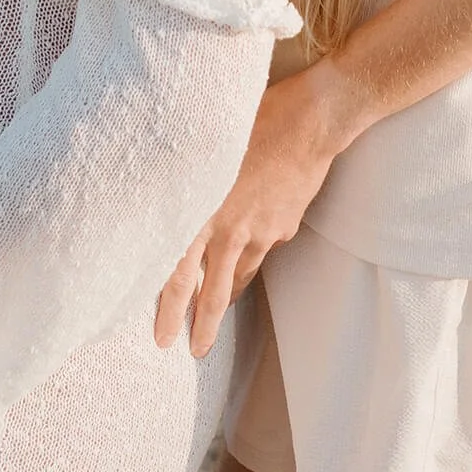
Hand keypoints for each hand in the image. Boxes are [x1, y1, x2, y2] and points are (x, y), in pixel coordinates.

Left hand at [155, 59, 364, 357]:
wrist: (310, 121)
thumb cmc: (252, 120)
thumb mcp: (206, 149)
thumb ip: (187, 183)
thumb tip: (161, 198)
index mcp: (204, 212)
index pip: (178, 275)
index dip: (169, 311)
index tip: (162, 339)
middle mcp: (231, 229)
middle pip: (213, 291)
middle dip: (202, 326)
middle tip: (194, 352)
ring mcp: (262, 231)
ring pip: (241, 274)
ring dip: (228, 295)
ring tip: (218, 313)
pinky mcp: (284, 225)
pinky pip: (264, 244)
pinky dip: (253, 250)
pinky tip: (250, 243)